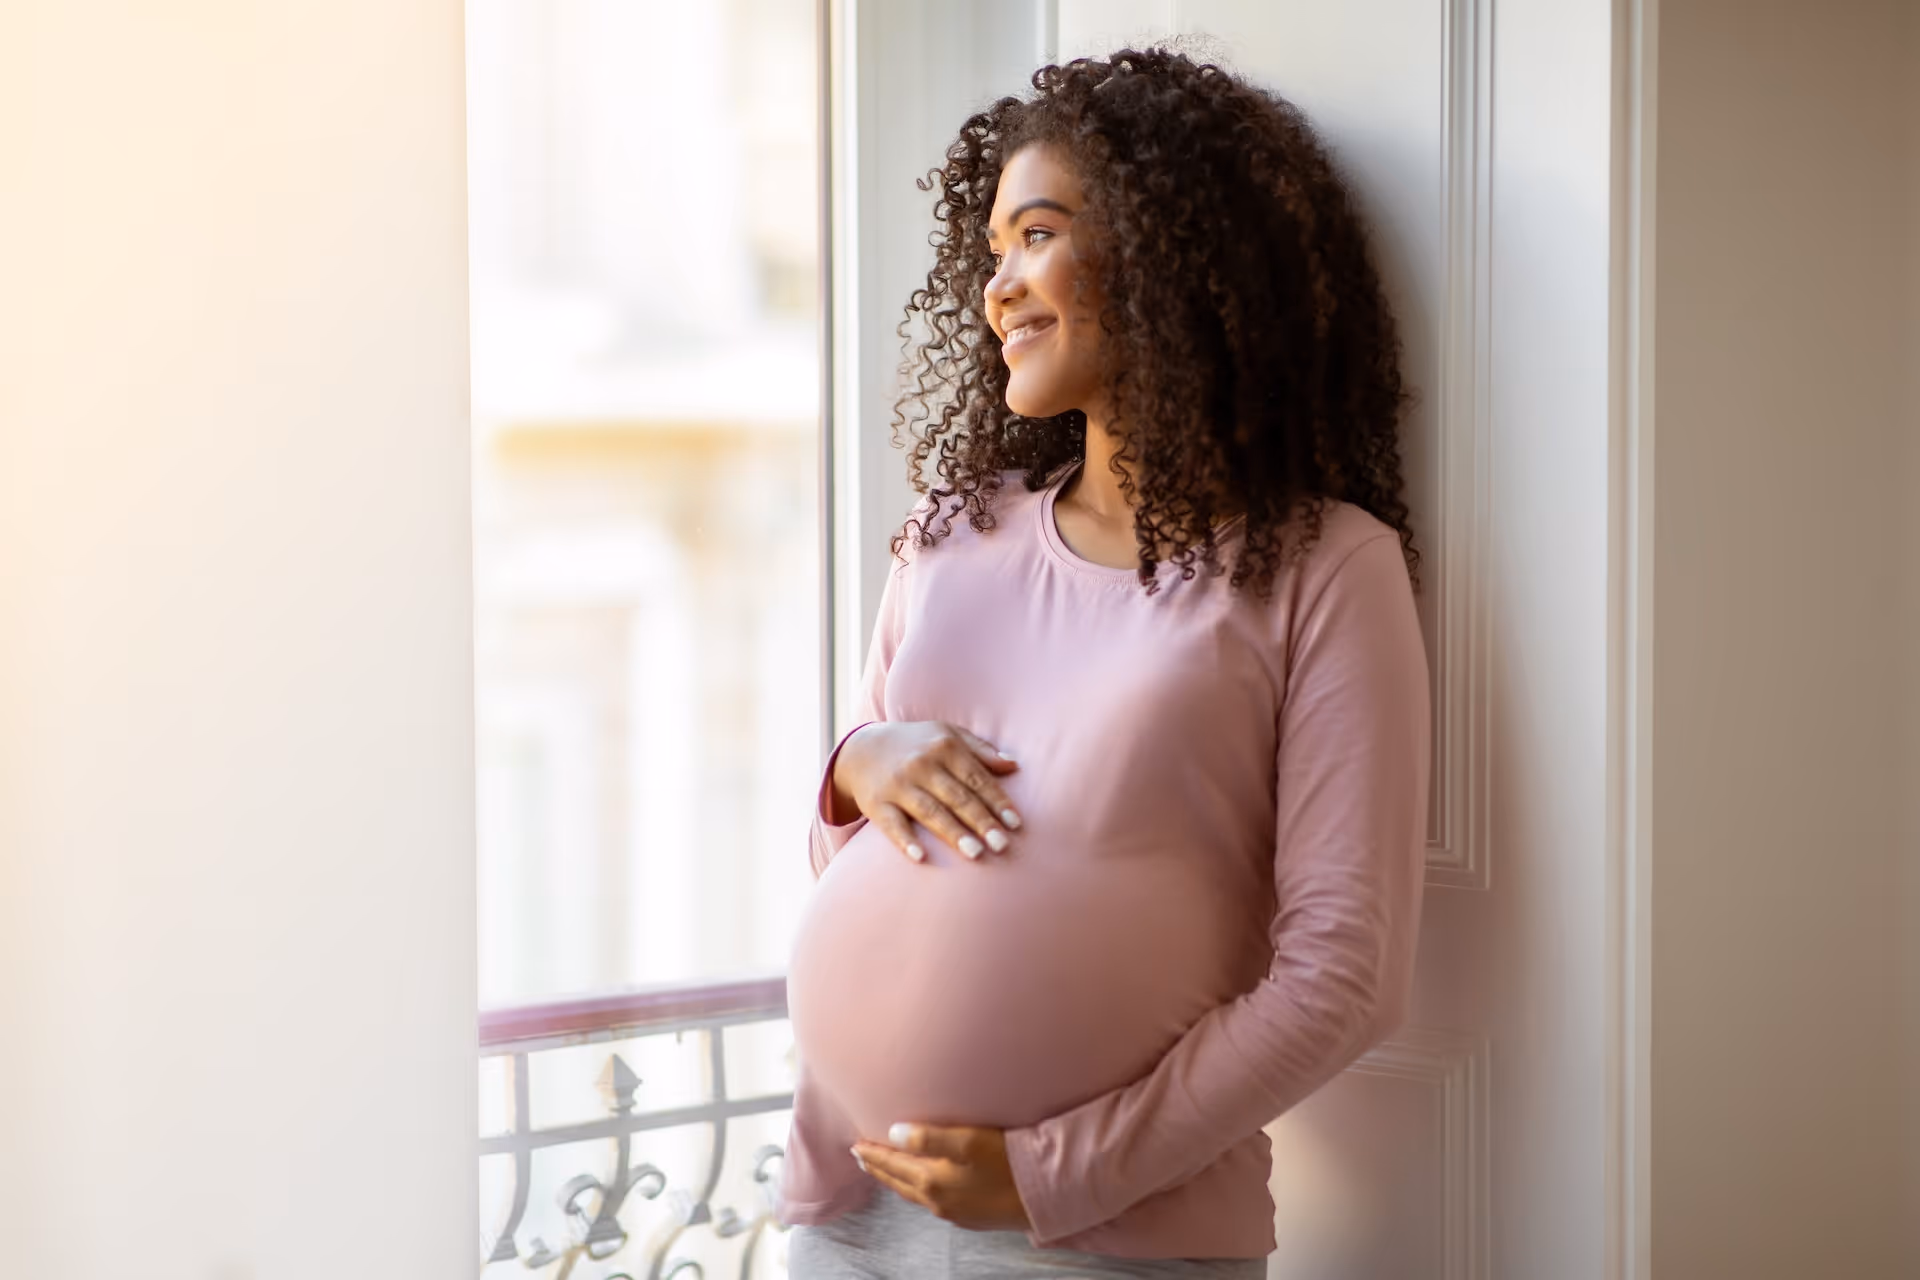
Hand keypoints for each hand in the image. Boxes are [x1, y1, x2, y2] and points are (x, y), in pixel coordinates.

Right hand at [830, 721, 1021, 863]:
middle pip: (957, 797)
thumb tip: (1013, 764)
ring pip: (930, 812)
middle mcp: (921, 764)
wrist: (862, 749)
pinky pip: (892, 825)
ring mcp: (898, 784)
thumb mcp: (947, 734)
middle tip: (1002, 845)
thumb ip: (980, 749)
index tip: (1015, 824)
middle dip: (981, 821)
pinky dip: (905, 840)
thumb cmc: (916, 745)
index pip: (977, 778)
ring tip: (976, 853)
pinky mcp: (876, 804)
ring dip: (953, 833)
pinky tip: (921, 857)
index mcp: (944, 746)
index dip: (997, 801)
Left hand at [851, 1122, 1032, 1232]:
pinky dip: (916, 1189)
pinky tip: (922, 1184)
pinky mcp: (970, 1217)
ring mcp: (954, 1212)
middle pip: (898, 1182)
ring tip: (884, 1169)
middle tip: (860, 1156)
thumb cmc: (1009, 1162)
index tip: (855, 1144)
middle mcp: (938, 1201)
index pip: (892, 1164)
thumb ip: (929, 1138)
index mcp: (933, 1181)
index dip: (872, 1153)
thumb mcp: (970, 1141)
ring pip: (913, 1194)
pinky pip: (931, 1202)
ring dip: (895, 1179)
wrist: (1044, 1195)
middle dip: (878, 1168)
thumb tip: (893, 1132)